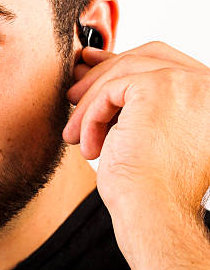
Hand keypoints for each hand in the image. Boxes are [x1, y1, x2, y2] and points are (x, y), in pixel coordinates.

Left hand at [62, 41, 209, 269]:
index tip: (91, 67)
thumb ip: (129, 95)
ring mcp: (187, 82)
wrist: (154, 211)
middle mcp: (208, 84)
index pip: (165, 61)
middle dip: (103, 71)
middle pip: (145, 58)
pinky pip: (111, 90)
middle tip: (73, 93)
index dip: (124, 60)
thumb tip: (88, 60)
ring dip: (91, 102)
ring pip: (123, 73)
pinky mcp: (159, 88)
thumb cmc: (149, 183)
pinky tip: (88, 147)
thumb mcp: (143, 128)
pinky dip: (92, 117)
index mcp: (209, 95)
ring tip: (73, 132)